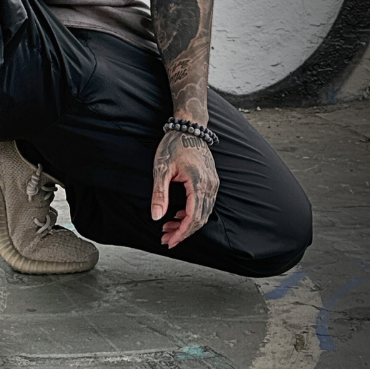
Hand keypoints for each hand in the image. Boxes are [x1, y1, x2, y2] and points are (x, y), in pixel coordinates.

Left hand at [151, 131, 219, 248]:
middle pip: (200, 219)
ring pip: (203, 212)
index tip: (168, 241)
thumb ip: (159, 194)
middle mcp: (210, 185)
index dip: (181, 233)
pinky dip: (192, 213)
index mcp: (199, 183)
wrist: (188, 127)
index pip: (193, 217)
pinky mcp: (211, 180)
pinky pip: (204, 203)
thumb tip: (156, 217)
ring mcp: (213, 183)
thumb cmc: (173, 145)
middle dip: (183, 232)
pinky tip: (178, 215)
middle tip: (166, 238)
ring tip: (168, 228)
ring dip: (187, 223)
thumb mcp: (161, 168)